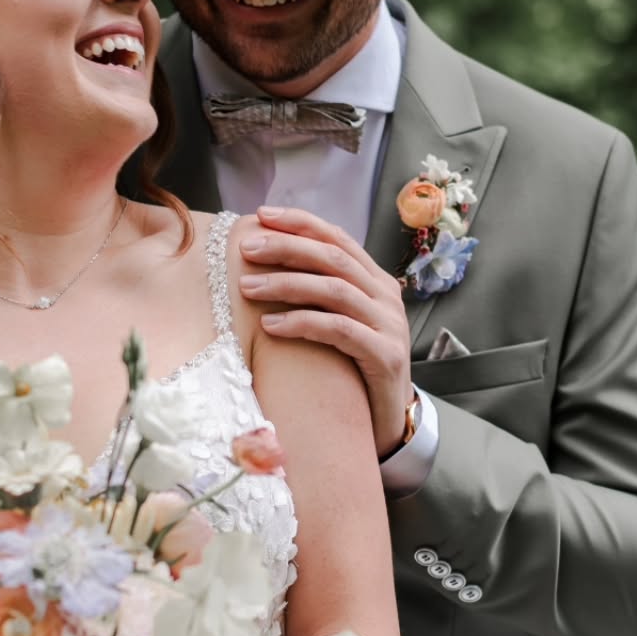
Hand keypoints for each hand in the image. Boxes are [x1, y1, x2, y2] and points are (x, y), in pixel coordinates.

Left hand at [239, 206, 412, 457]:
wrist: (387, 420)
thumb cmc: (353, 369)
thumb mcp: (340, 324)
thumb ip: (319, 295)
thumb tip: (268, 264)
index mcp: (375, 281)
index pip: (337, 238)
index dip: (300, 223)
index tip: (262, 215)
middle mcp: (386, 297)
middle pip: (333, 258)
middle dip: (287, 247)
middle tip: (247, 248)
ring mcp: (389, 325)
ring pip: (334, 289)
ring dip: (286, 284)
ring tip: (247, 287)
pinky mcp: (386, 356)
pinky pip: (339, 329)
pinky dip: (302, 323)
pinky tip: (270, 326)